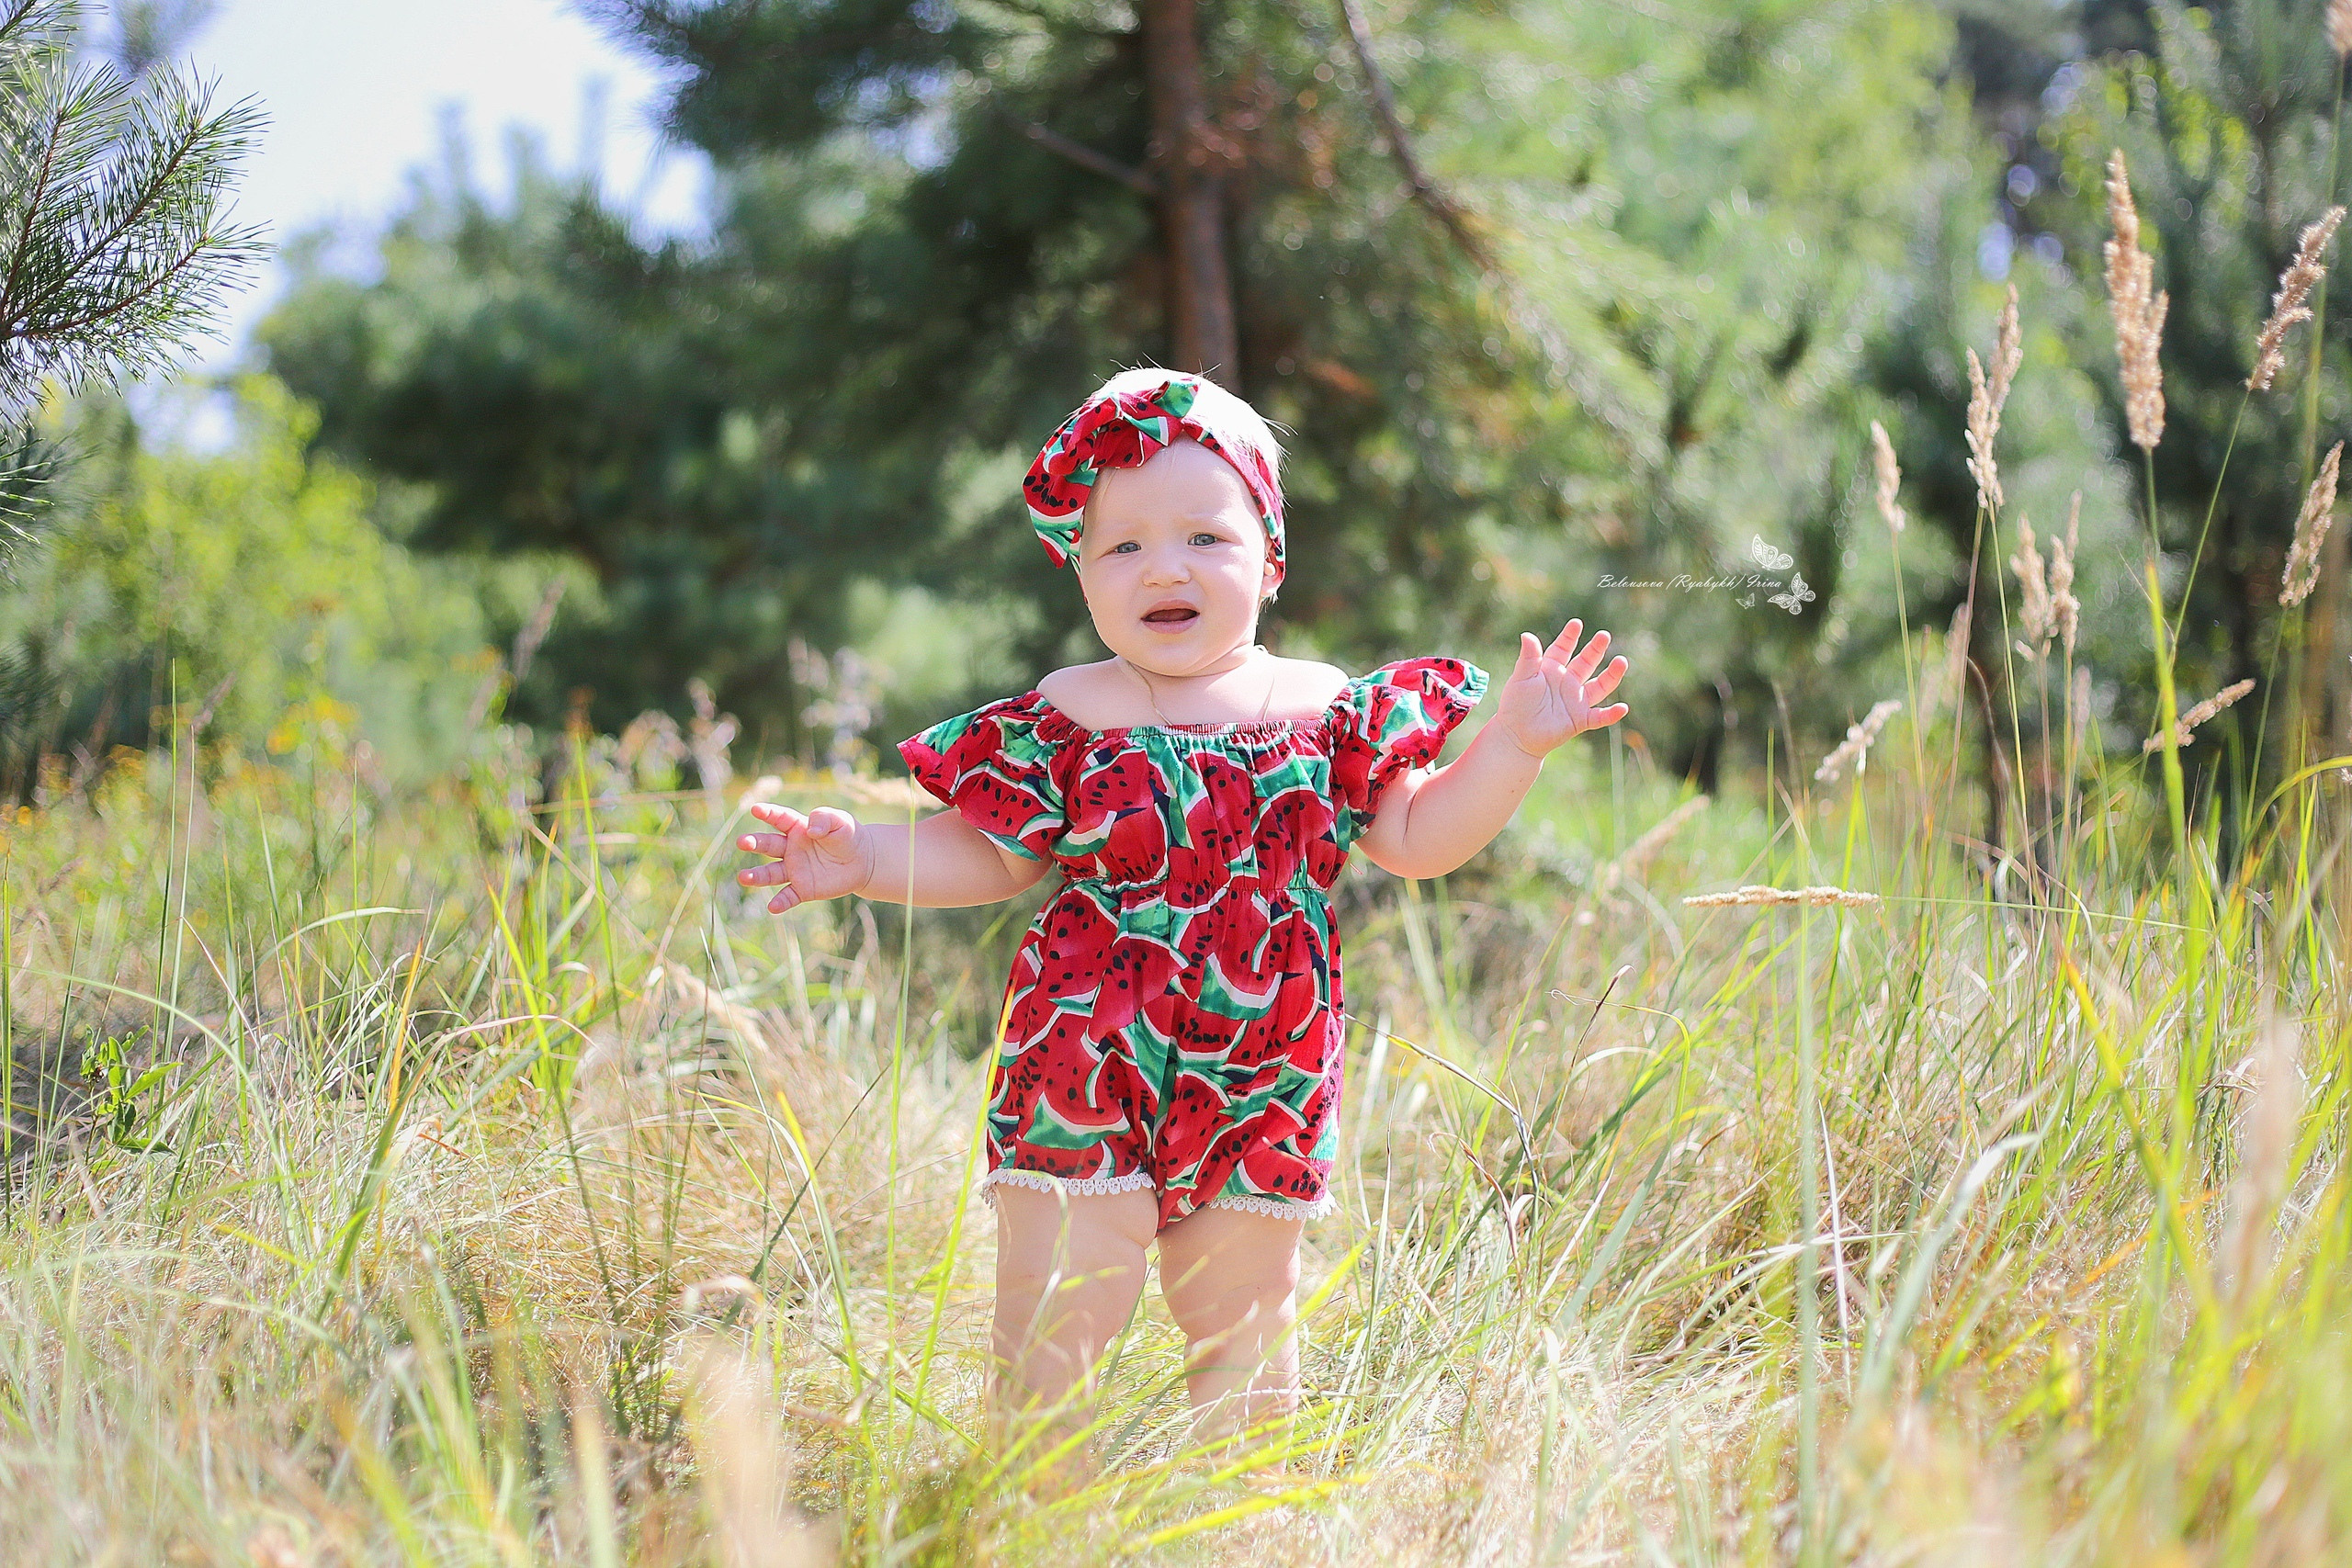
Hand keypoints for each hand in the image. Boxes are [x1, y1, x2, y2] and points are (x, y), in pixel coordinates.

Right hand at [735, 803, 869, 912]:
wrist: (862, 861)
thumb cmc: (847, 836)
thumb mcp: (841, 821)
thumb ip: (824, 819)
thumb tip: (811, 830)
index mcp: (797, 828)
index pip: (779, 818)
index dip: (768, 813)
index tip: (755, 809)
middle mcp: (790, 849)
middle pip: (768, 845)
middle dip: (754, 843)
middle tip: (742, 842)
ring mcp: (794, 870)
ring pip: (771, 873)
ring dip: (757, 876)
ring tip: (743, 877)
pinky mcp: (802, 889)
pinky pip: (788, 896)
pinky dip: (780, 902)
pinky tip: (773, 907)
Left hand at [1493, 619, 1630, 757]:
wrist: (1516, 735)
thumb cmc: (1516, 704)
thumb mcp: (1521, 678)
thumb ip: (1528, 658)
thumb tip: (1527, 635)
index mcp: (1552, 669)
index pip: (1563, 648)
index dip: (1570, 636)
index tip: (1576, 623)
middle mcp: (1567, 682)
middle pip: (1586, 662)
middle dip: (1595, 649)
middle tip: (1604, 636)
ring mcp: (1576, 700)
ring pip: (1599, 686)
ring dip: (1611, 675)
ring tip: (1622, 662)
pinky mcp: (1580, 720)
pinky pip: (1600, 717)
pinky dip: (1612, 714)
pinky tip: (1623, 708)